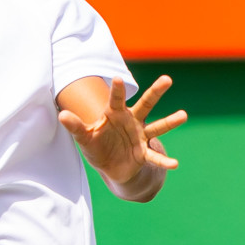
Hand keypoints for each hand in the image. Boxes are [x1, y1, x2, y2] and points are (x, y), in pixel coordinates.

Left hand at [57, 75, 186, 187]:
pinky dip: (164, 161)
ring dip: (170, 121)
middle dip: (156, 92)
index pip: (116, 100)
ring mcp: (141, 136)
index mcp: (115, 114)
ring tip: (183, 115)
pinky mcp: (144, 153)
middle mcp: (131, 121)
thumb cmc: (96, 145)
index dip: (117, 90)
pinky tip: (174, 164)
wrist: (110, 166)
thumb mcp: (84, 137)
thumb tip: (61, 116)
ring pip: (157, 127)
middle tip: (167, 79)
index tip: (116, 78)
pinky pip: (155, 157)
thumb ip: (75, 127)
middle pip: (146, 104)